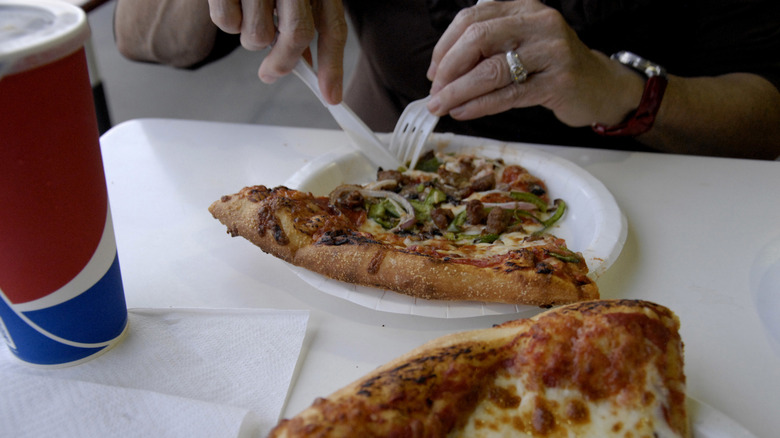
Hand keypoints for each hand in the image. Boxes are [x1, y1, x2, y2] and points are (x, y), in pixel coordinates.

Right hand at [207, 0, 347, 103]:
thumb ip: (301, 22)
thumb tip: (306, 65)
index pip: (333, 27)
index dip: (333, 66)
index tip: (331, 96)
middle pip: (298, 35)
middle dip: (283, 62)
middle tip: (272, 73)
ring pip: (258, 36)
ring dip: (251, 38)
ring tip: (248, 14)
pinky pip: (227, 23)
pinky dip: (227, 21)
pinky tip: (230, 1)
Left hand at [426, 0, 643, 127]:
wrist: (599, 86)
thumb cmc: (551, 67)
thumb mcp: (520, 44)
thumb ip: (487, 48)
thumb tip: (440, 72)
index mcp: (523, 7)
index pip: (472, 18)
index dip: (445, 46)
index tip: (433, 72)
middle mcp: (538, 22)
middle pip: (478, 39)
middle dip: (449, 68)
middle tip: (435, 92)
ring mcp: (551, 51)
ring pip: (491, 70)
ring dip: (459, 91)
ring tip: (442, 106)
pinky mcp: (558, 82)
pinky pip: (508, 95)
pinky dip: (479, 105)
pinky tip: (463, 112)